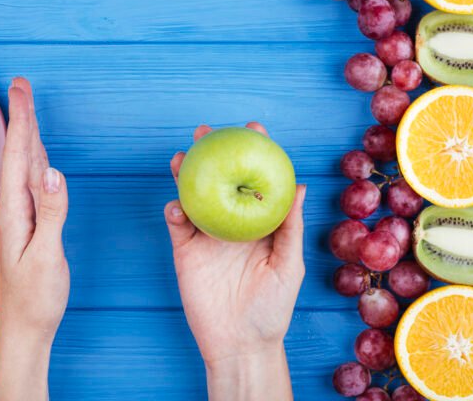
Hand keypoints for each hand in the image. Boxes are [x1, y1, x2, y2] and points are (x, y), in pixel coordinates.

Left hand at [0, 78, 68, 400]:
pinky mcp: (27, 226)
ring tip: (28, 112)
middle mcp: (13, 209)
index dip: (23, 119)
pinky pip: (31, 183)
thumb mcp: (46, 255)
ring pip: (24, 167)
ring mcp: (19, 218)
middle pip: (19, 155)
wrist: (24, 329)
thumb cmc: (36, 297)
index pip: (20, 156)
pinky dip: (34, 160)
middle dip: (22, 118)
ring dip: (27, 136)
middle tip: (22, 86)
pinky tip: (38, 159)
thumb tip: (54, 171)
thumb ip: (51, 212)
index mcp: (16, 212)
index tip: (21, 88)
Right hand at [164, 122, 305, 400]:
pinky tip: (177, 205)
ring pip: (193, 195)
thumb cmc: (273, 307)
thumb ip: (290, 227)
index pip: (256, 180)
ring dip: (184, 174)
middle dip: (211, 153)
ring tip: (181, 157)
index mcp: (258, 223)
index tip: (254, 129)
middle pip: (219, 179)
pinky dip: (174, 210)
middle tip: (206, 131)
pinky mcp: (185, 251)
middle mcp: (231, 223)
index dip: (254, 153)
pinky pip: (177, 224)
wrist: (240, 343)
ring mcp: (206, 236)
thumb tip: (298, 186)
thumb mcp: (289, 265)